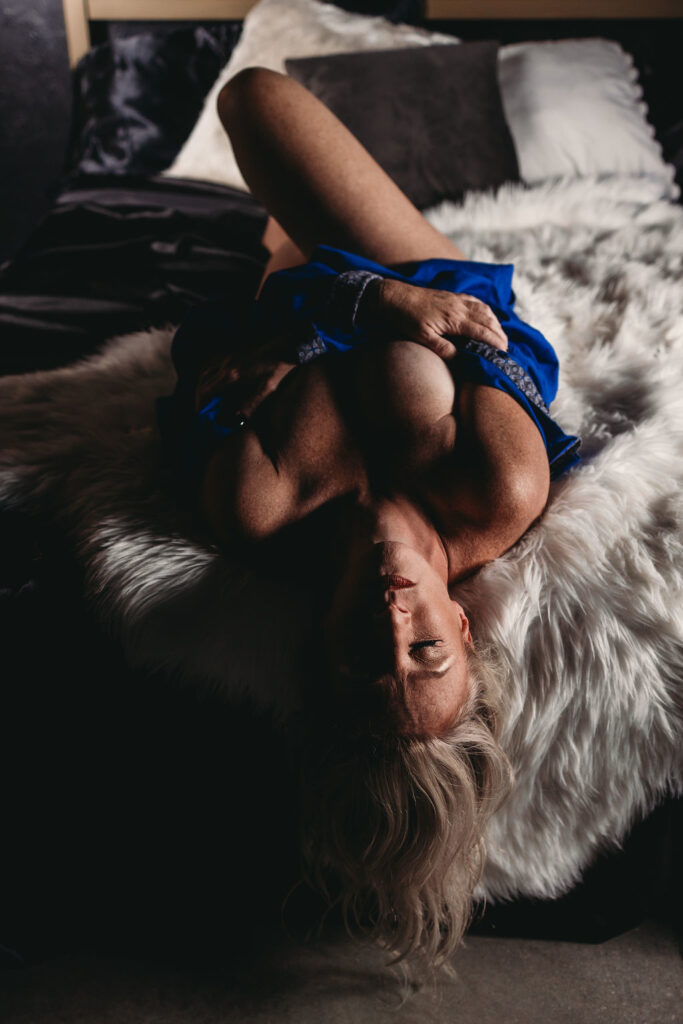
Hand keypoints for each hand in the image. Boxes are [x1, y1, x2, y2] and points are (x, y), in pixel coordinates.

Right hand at [194, 332, 295, 418]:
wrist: (284, 345)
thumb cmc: (277, 367)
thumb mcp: (267, 388)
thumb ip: (252, 403)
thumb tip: (237, 418)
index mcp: (233, 375)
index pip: (207, 390)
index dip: (201, 404)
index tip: (201, 415)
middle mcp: (226, 365)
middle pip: (202, 382)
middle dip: (199, 397)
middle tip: (201, 409)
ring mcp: (228, 357)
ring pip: (205, 371)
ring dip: (201, 386)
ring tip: (204, 398)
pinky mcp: (233, 354)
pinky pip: (212, 363)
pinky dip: (208, 374)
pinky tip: (213, 381)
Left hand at [367, 277, 507, 358]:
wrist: (395, 296)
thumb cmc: (407, 319)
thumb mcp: (422, 337)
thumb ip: (442, 348)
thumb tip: (460, 358)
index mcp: (455, 319)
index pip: (482, 331)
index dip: (495, 342)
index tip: (504, 352)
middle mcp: (460, 307)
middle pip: (488, 320)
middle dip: (499, 334)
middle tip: (506, 348)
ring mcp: (457, 300)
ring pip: (484, 310)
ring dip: (495, 322)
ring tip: (500, 335)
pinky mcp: (452, 296)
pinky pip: (475, 301)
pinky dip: (485, 310)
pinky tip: (486, 316)